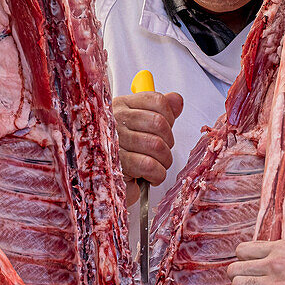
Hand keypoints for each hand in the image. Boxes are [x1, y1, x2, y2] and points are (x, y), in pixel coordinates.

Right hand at [113, 90, 183, 205]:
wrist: (108, 184)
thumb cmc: (126, 154)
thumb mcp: (143, 127)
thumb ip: (161, 112)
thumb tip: (176, 100)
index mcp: (122, 106)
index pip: (157, 101)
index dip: (169, 117)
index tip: (164, 130)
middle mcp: (115, 119)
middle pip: (159, 123)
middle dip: (168, 143)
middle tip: (161, 152)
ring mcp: (114, 140)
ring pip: (156, 145)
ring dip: (163, 161)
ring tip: (156, 165)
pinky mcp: (116, 163)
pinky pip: (149, 165)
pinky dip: (157, 174)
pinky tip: (150, 176)